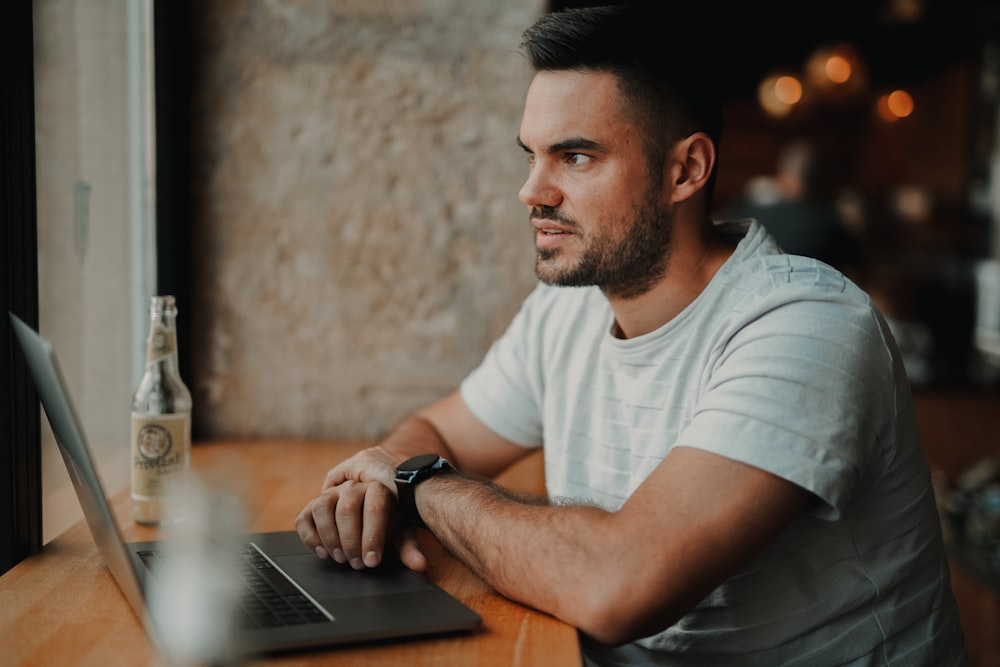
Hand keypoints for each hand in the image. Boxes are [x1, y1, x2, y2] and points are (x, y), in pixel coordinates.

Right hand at [295, 447, 427, 571]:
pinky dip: (310, 537)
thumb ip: (409, 548)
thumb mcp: (399, 532)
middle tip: (357, 564)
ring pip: (322, 507)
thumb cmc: (387, 521)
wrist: (368, 510)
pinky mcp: (312, 505)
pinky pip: (304, 518)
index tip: (372, 561)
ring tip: (340, 558)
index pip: (374, 508)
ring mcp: (330, 493)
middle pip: (346, 509)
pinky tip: (323, 553)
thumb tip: (420, 566)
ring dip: (329, 537)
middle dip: (350, 541)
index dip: (372, 537)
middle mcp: (351, 486)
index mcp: (376, 489)